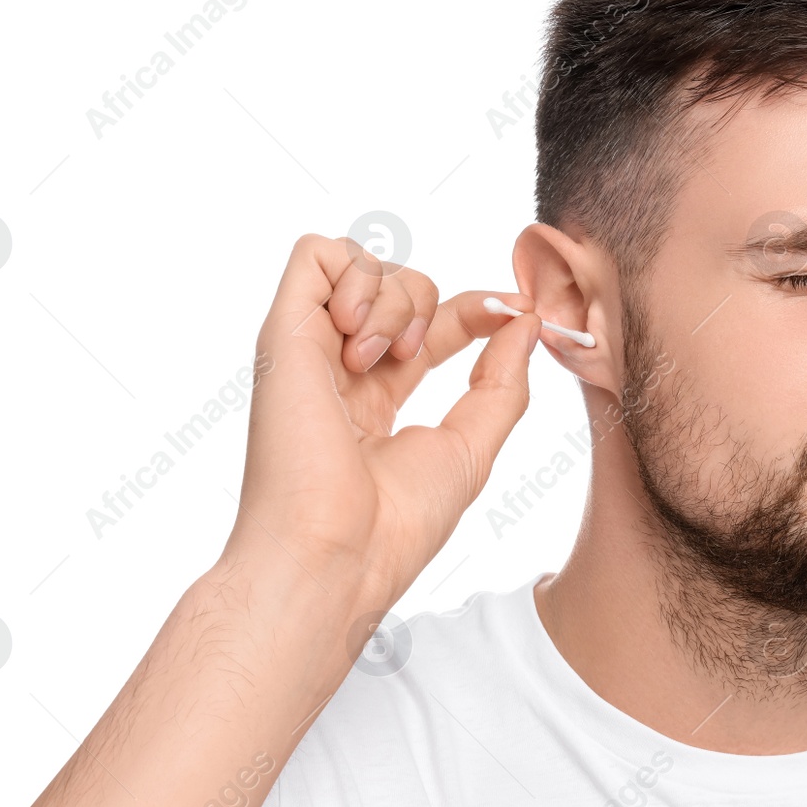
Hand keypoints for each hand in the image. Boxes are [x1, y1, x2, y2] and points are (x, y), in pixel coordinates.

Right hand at [216, 233, 544, 627]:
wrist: (336, 552)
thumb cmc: (396, 523)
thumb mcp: (472, 448)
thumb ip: (502, 382)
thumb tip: (524, 320)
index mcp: (377, 404)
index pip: (433, 328)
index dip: (478, 310)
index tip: (515, 311)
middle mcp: (339, 373)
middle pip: (401, 288)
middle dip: (433, 303)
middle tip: (419, 357)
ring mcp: (310, 351)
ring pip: (364, 264)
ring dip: (395, 299)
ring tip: (379, 358)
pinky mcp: (282, 334)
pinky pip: (314, 253)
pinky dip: (354, 275)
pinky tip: (357, 334)